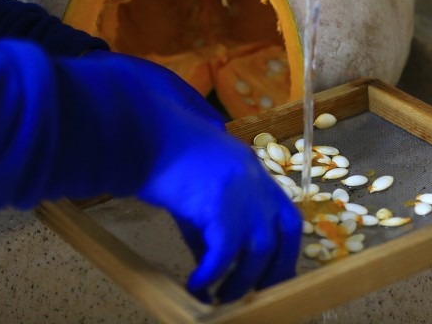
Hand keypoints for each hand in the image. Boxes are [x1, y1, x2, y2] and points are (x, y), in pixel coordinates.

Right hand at [80, 51, 302, 301]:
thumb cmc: (165, 159)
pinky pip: (224, 252)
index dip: (286, 249)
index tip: (275, 273)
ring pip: (259, 249)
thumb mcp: (199, 192)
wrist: (143, 133)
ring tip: (223, 297)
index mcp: (255, 173)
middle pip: (282, 235)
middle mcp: (255, 182)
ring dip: (242, 280)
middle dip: (274, 271)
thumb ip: (212, 226)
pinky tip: (197, 284)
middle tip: (255, 295)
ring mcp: (240, 192)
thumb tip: (216, 266)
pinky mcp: (218, 204)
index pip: (288, 217)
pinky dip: (213, 273)